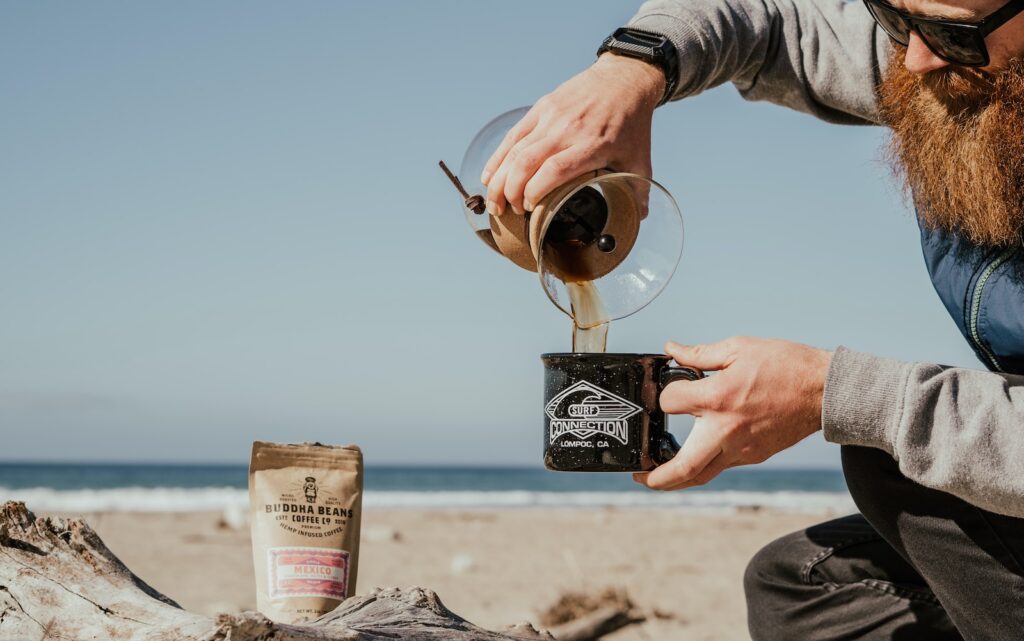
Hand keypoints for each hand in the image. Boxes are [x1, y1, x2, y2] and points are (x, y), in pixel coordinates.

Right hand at [480, 53, 664, 215]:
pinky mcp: (541, 108)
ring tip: (493, 202)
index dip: (536, 192)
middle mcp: (567, 131)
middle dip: (510, 192)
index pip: (555, 170)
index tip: (529, 209)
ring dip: (498, 179)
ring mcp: (550, 117)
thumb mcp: (641, 158)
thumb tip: (640, 219)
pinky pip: (513, 135)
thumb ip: (639, 190)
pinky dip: (497, 158)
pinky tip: (489, 176)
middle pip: (527, 163)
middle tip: (508, 213)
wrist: (624, 79)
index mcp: (592, 146)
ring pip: (515, 151)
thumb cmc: (632, 123)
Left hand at [634, 337, 832, 490]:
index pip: (671, 403)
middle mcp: (726, 431)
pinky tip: (696, 454)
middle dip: (656, 478)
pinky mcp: (754, 455)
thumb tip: (672, 350)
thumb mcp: (739, 348)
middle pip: (683, 468)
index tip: (668, 389)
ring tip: (658, 476)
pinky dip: (704, 464)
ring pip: (702, 475)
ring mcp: (741, 449)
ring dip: (676, 480)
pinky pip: (722, 465)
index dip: (664, 395)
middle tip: (639, 475)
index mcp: (718, 399)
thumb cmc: (786, 366)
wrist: (826, 391)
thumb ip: (699, 354)